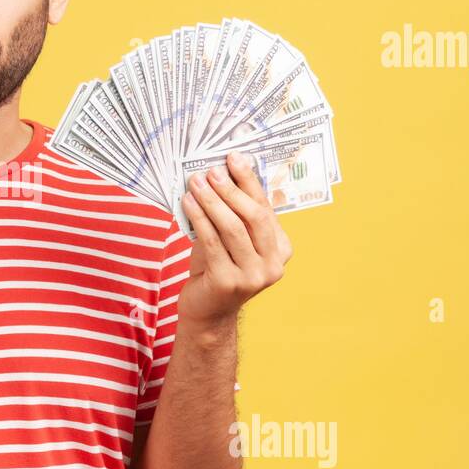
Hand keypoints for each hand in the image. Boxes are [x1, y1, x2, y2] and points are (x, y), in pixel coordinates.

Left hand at [178, 151, 292, 328]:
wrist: (208, 311)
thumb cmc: (217, 268)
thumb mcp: (230, 239)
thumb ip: (233, 212)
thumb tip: (221, 170)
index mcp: (281, 249)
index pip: (265, 207)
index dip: (249, 181)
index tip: (234, 158)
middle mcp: (273, 264)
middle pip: (253, 217)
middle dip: (231, 189)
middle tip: (211, 171)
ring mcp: (253, 276)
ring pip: (233, 228)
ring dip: (212, 201)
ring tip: (195, 183)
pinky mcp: (228, 282)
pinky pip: (212, 242)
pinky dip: (199, 218)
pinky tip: (187, 203)